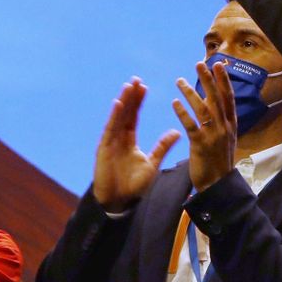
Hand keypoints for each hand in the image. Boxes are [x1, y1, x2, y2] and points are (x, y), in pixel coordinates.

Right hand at [92, 81, 179, 211]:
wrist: (120, 202)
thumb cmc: (134, 186)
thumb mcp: (152, 163)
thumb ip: (162, 146)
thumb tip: (177, 131)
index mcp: (129, 141)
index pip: (134, 117)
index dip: (138, 102)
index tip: (144, 87)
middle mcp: (118, 139)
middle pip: (125, 113)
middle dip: (130, 97)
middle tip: (136, 79)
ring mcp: (110, 143)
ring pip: (117, 118)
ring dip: (123, 101)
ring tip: (129, 85)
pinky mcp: (104, 149)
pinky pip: (110, 130)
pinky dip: (114, 117)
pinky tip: (119, 103)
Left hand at [173, 61, 236, 193]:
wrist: (218, 184)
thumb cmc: (219, 161)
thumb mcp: (225, 138)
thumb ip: (222, 121)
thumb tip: (217, 104)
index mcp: (230, 125)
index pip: (228, 98)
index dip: (223, 80)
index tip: (218, 64)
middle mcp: (224, 127)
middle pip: (216, 98)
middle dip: (208, 79)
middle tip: (199, 63)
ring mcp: (214, 136)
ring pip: (203, 109)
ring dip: (191, 93)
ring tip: (179, 80)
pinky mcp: (201, 145)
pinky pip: (191, 125)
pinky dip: (183, 113)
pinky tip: (174, 102)